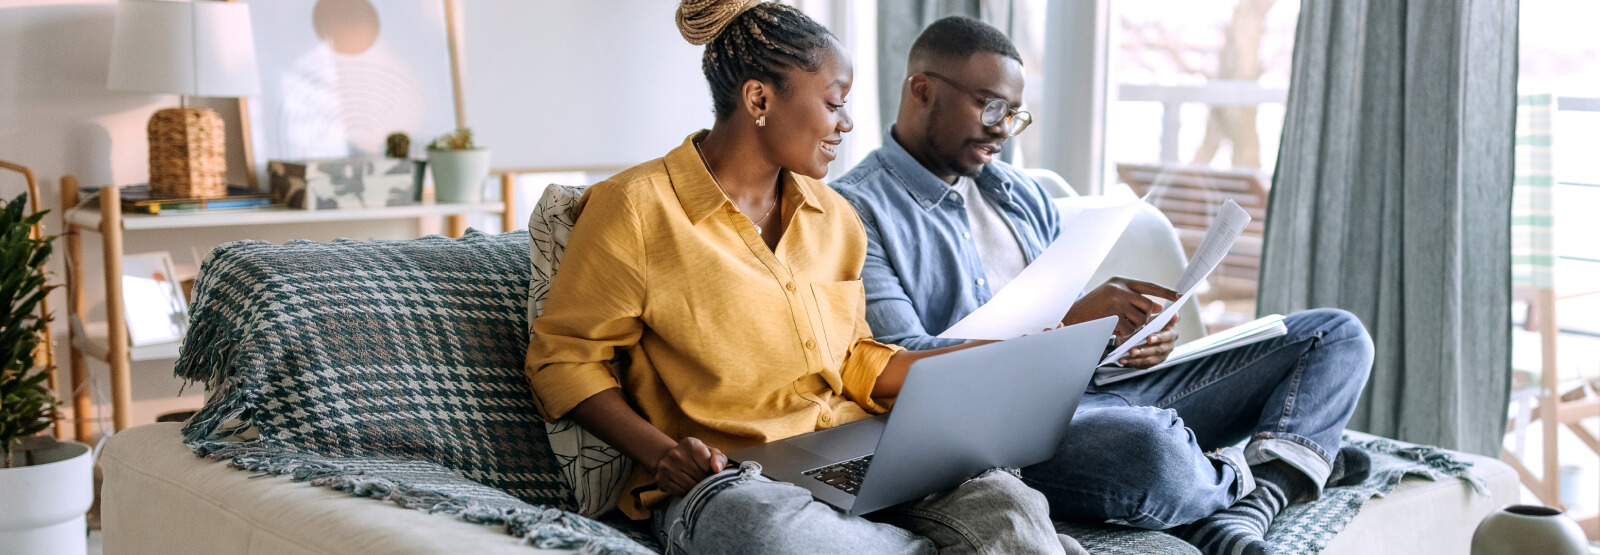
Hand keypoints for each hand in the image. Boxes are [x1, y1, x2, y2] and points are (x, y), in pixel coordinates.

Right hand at [652, 437, 727, 496]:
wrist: (674, 459)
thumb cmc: (697, 457)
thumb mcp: (710, 453)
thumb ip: (719, 459)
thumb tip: (717, 469)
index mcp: (690, 444)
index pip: (707, 466)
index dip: (711, 472)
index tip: (709, 470)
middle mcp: (675, 453)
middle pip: (699, 477)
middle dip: (705, 481)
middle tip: (704, 479)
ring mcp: (666, 467)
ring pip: (690, 487)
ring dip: (696, 488)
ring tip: (695, 482)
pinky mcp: (660, 479)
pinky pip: (680, 492)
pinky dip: (686, 492)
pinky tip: (685, 485)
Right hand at [1062, 277, 1179, 340]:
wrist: (1070, 319)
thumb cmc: (1091, 310)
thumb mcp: (1111, 297)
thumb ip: (1132, 299)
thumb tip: (1157, 307)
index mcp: (1120, 281)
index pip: (1149, 286)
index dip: (1166, 292)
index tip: (1180, 296)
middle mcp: (1120, 289)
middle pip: (1148, 306)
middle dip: (1145, 317)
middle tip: (1134, 322)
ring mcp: (1116, 302)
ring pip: (1141, 319)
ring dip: (1133, 327)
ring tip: (1117, 325)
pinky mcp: (1113, 316)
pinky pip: (1130, 329)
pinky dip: (1125, 333)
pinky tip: (1112, 330)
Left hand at [1117, 312, 1179, 368]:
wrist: (1144, 330)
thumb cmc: (1150, 322)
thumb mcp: (1151, 316)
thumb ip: (1156, 314)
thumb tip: (1170, 314)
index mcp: (1171, 332)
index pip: (1167, 336)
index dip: (1158, 338)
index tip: (1148, 339)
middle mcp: (1169, 345)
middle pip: (1158, 350)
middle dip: (1144, 350)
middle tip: (1132, 350)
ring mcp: (1162, 355)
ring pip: (1150, 359)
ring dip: (1137, 359)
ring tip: (1125, 356)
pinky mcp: (1153, 362)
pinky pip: (1144, 365)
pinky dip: (1133, 363)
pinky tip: (1123, 360)